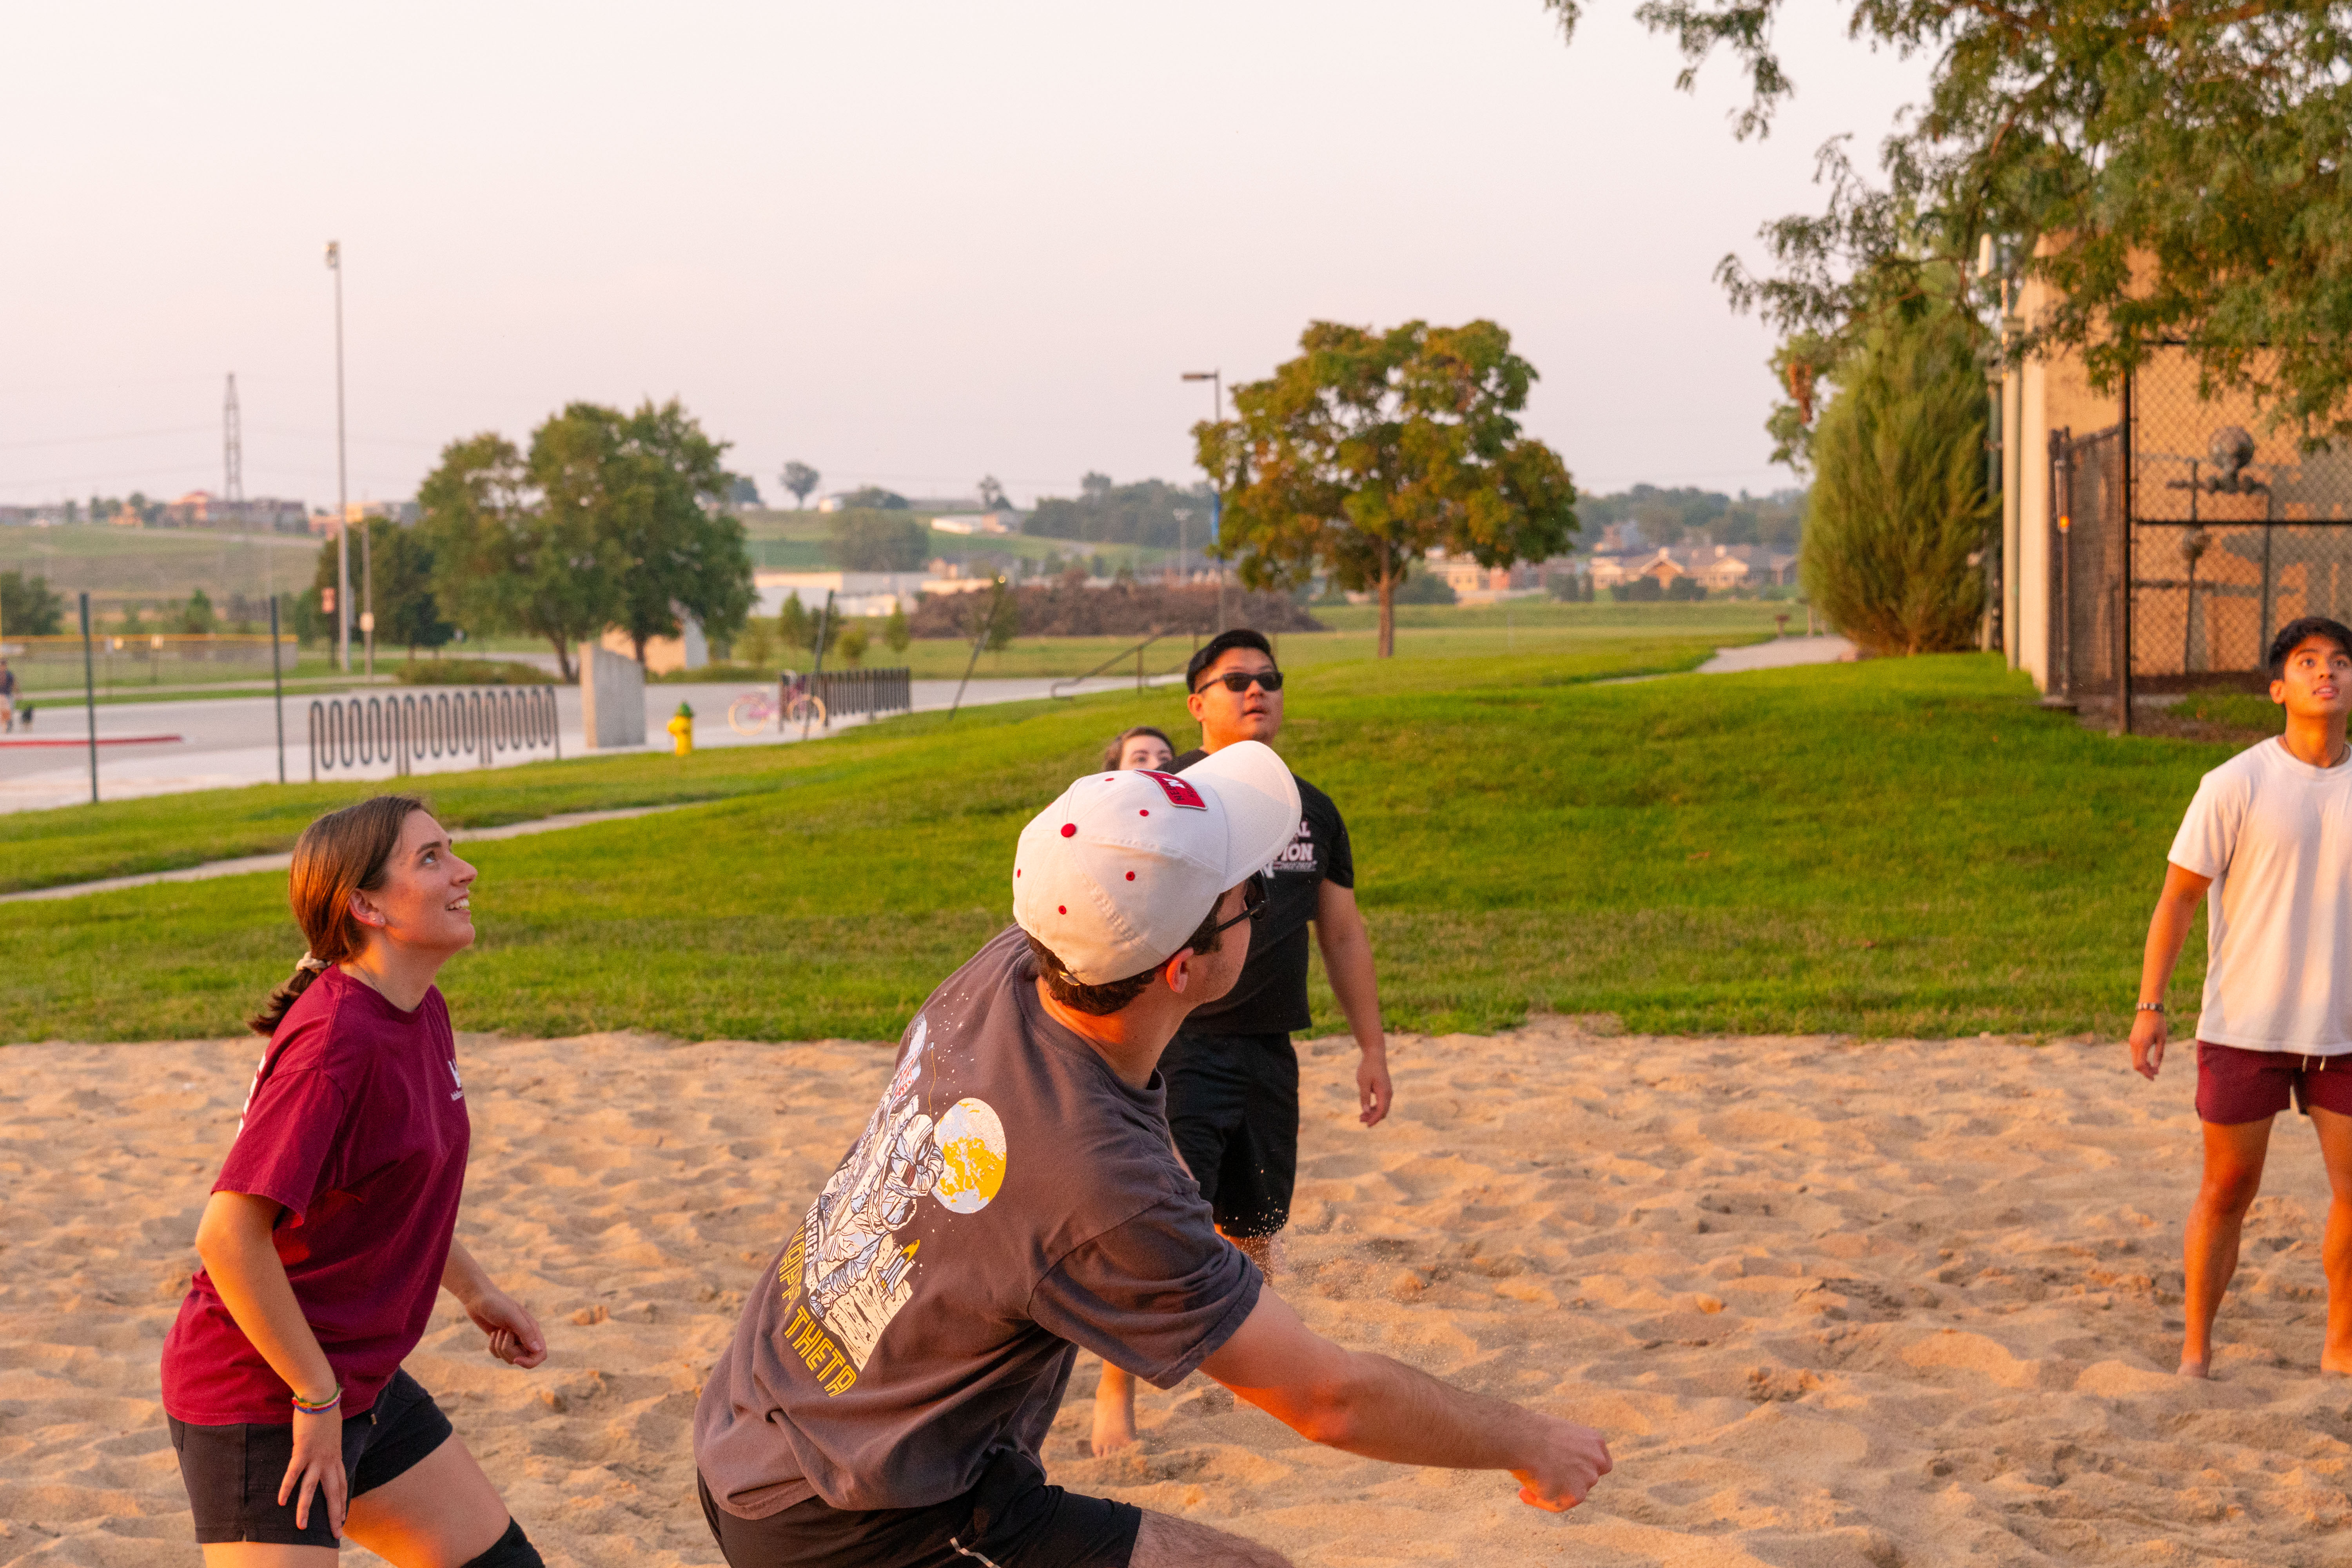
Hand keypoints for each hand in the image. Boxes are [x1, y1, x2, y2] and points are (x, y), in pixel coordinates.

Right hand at [279, 1405, 346, 1535]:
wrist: (322, 1396)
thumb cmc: (326, 1410)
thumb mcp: (333, 1431)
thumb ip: (330, 1443)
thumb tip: (327, 1445)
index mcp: (336, 1455)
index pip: (342, 1483)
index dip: (342, 1501)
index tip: (343, 1517)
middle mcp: (329, 1459)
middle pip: (334, 1492)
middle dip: (335, 1514)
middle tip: (336, 1533)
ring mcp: (316, 1456)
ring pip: (312, 1488)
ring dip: (306, 1509)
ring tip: (302, 1527)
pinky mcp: (302, 1450)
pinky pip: (294, 1473)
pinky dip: (287, 1487)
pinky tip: (281, 1501)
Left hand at [463, 1286, 547, 1368]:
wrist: (478, 1298)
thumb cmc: (497, 1304)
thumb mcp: (512, 1316)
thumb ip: (526, 1332)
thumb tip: (538, 1350)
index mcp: (532, 1329)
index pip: (540, 1354)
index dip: (531, 1362)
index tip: (516, 1359)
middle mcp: (524, 1336)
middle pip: (522, 1358)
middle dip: (509, 1350)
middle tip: (502, 1333)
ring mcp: (512, 1340)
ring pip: (509, 1358)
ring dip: (499, 1347)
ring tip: (497, 1331)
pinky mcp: (501, 1341)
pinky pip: (498, 1355)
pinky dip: (492, 1347)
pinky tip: (492, 1334)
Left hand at [1356, 1047, 1392, 1126]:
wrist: (1375, 1055)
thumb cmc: (1368, 1067)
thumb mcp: (1363, 1082)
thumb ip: (1364, 1097)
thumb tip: (1365, 1111)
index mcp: (1384, 1092)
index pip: (1381, 1111)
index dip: (1374, 1119)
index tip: (1366, 1125)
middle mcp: (1388, 1093)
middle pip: (1383, 1111)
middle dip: (1373, 1118)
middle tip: (1360, 1120)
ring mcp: (1388, 1092)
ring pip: (1383, 1108)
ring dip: (1373, 1113)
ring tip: (1361, 1116)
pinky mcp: (1385, 1090)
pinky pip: (1382, 1103)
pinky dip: (1375, 1108)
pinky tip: (1366, 1108)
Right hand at [1510, 1413, 1611, 1511]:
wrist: (1524, 1438)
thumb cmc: (1532, 1431)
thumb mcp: (1558, 1433)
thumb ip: (1566, 1449)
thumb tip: (1555, 1466)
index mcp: (1595, 1441)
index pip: (1600, 1462)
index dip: (1586, 1469)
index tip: (1570, 1471)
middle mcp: (1597, 1460)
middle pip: (1587, 1478)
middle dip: (1568, 1481)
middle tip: (1543, 1478)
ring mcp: (1589, 1477)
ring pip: (1572, 1493)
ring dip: (1553, 1491)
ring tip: (1527, 1482)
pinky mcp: (1577, 1494)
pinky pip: (1558, 1505)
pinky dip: (1541, 1501)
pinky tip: (1524, 1492)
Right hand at [2129, 1008, 2168, 1081]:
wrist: (2148, 1009)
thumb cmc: (2158, 1023)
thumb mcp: (2162, 1040)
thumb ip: (2159, 1054)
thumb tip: (2157, 1068)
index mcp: (2142, 1044)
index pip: (2141, 1065)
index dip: (2147, 1073)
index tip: (2154, 1077)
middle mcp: (2134, 1044)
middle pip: (2136, 1064)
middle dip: (2145, 1071)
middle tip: (2155, 1074)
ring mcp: (2131, 1041)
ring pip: (2134, 1059)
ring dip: (2143, 1066)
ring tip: (2154, 1067)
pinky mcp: (2132, 1039)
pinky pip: (2134, 1053)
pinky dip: (2141, 1059)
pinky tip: (2149, 1059)